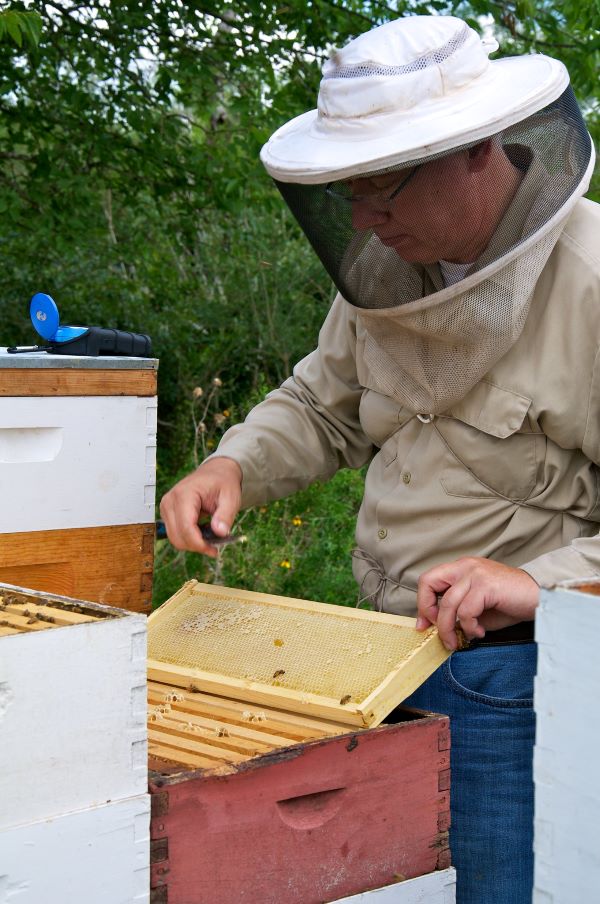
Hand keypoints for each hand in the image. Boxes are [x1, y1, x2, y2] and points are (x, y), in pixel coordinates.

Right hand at [159, 457, 241, 557]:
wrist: (215, 473)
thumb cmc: (223, 482)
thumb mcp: (231, 497)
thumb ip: (226, 515)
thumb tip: (220, 533)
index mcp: (184, 494)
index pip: (186, 528)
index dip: (199, 544)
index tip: (214, 550)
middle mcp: (170, 501)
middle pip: (177, 537)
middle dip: (197, 546)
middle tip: (215, 547)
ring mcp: (166, 508)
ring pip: (175, 539)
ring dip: (193, 544)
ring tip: (211, 538)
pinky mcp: (168, 514)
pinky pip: (176, 534)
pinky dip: (189, 539)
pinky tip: (203, 533)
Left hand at [415, 557, 539, 650]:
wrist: (539, 599)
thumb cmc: (509, 603)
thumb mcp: (476, 607)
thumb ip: (456, 611)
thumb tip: (435, 626)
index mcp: (461, 568)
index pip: (428, 579)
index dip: (423, 602)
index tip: (425, 624)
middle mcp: (465, 566)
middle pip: (428, 582)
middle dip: (427, 610)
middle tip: (438, 631)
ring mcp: (475, 573)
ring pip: (447, 603)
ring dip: (449, 628)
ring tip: (460, 640)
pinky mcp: (486, 585)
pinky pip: (466, 611)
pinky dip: (468, 627)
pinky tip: (479, 632)